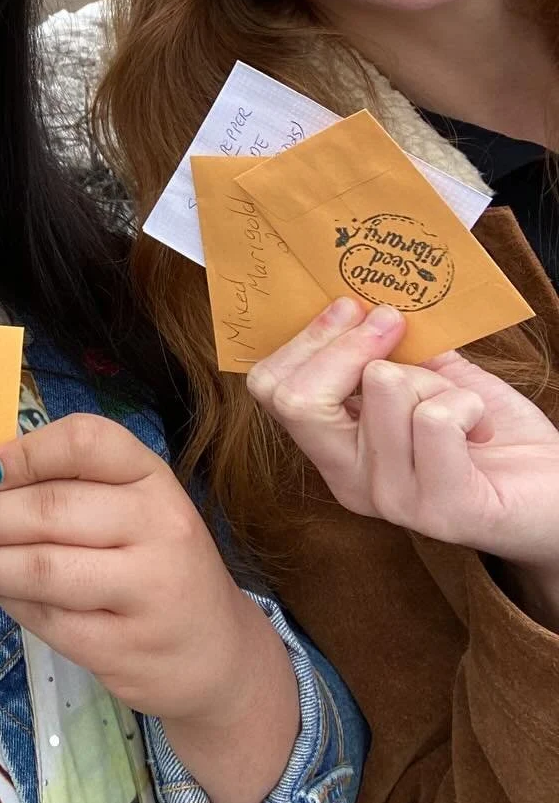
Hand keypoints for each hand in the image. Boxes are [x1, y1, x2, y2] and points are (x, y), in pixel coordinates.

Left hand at [0, 413, 297, 802]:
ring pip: (41, 568)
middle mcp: (161, 528)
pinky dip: (10, 603)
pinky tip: (2, 595)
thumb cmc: (159, 566)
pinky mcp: (126, 649)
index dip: (23, 453)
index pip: (85, 442)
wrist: (219, 656)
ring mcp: (148, 592)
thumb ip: (74, 488)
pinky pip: (47, 620)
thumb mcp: (136, 510)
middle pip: (49, 510)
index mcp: (155, 480)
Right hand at [248, 299, 558, 625]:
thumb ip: (392, 347)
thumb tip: (363, 293)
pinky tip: (482, 426)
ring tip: (460, 402)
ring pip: (384, 388)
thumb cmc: (490, 432)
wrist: (556, 493)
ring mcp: (393, 500)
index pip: (272, 391)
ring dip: (434, 377)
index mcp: (336, 449)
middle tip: (393, 326)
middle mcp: (350, 481)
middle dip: (349, 344)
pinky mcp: (443, 508)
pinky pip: (436, 417)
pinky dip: (469, 402)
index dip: (308, 339)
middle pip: (298, 399)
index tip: (352, 308)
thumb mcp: (431, 375)